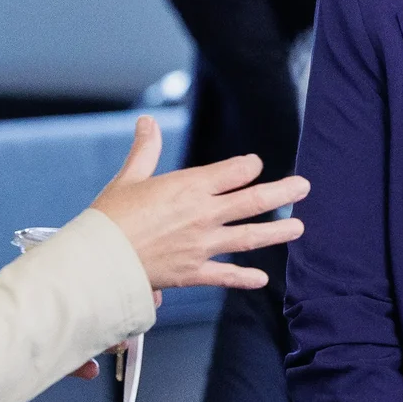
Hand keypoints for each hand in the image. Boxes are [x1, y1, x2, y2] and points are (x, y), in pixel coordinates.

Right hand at [88, 118, 308, 290]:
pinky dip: (245, 278)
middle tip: (304, 186)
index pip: (234, 172)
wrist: (99, 260)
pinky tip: (263, 279)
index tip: (254, 165)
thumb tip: (146, 122)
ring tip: (298, 227)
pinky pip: (226, 275)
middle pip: (252, 201)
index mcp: (189, 187)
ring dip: (277, 232)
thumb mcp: (129, 178)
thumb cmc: (109, 218)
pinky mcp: (194, 272)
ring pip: (249, 237)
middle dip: (282, 192)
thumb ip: (144, 150)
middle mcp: (203, 215)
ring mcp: (202, 245)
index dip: (248, 166)